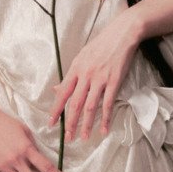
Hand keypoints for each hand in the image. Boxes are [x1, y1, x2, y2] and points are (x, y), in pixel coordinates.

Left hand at [48, 9, 141, 140]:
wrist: (122, 33)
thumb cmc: (101, 44)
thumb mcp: (81, 57)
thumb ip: (70, 75)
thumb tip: (56, 90)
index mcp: (75, 69)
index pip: (62, 93)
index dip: (56, 110)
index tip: (50, 123)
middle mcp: (85, 75)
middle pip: (74, 104)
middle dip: (70, 123)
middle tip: (67, 138)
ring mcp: (100, 79)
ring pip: (90, 106)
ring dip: (86, 124)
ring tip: (84, 138)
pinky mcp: (114, 81)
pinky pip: (108, 103)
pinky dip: (105, 118)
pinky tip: (104, 130)